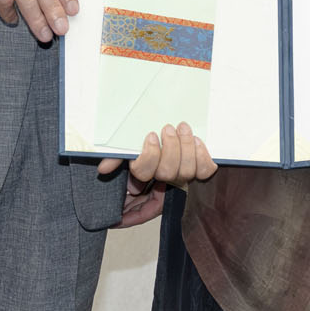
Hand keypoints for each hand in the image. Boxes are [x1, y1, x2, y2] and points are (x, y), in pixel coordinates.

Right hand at [99, 122, 217, 226]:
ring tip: (182, 128)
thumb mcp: (125, 151)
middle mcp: (162, 182)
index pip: (144, 177)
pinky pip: (205, 171)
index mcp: (141, 180)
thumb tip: (104, 168)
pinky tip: (196, 141)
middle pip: (168, 173)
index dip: (148, 158)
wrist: (170, 133)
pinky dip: (202, 155)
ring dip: (185, 146)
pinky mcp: (199, 171)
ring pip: (187, 171)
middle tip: (167, 128)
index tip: (150, 136)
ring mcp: (182, 178)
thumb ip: (115, 158)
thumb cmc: (144, 145)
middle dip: (169, 149)